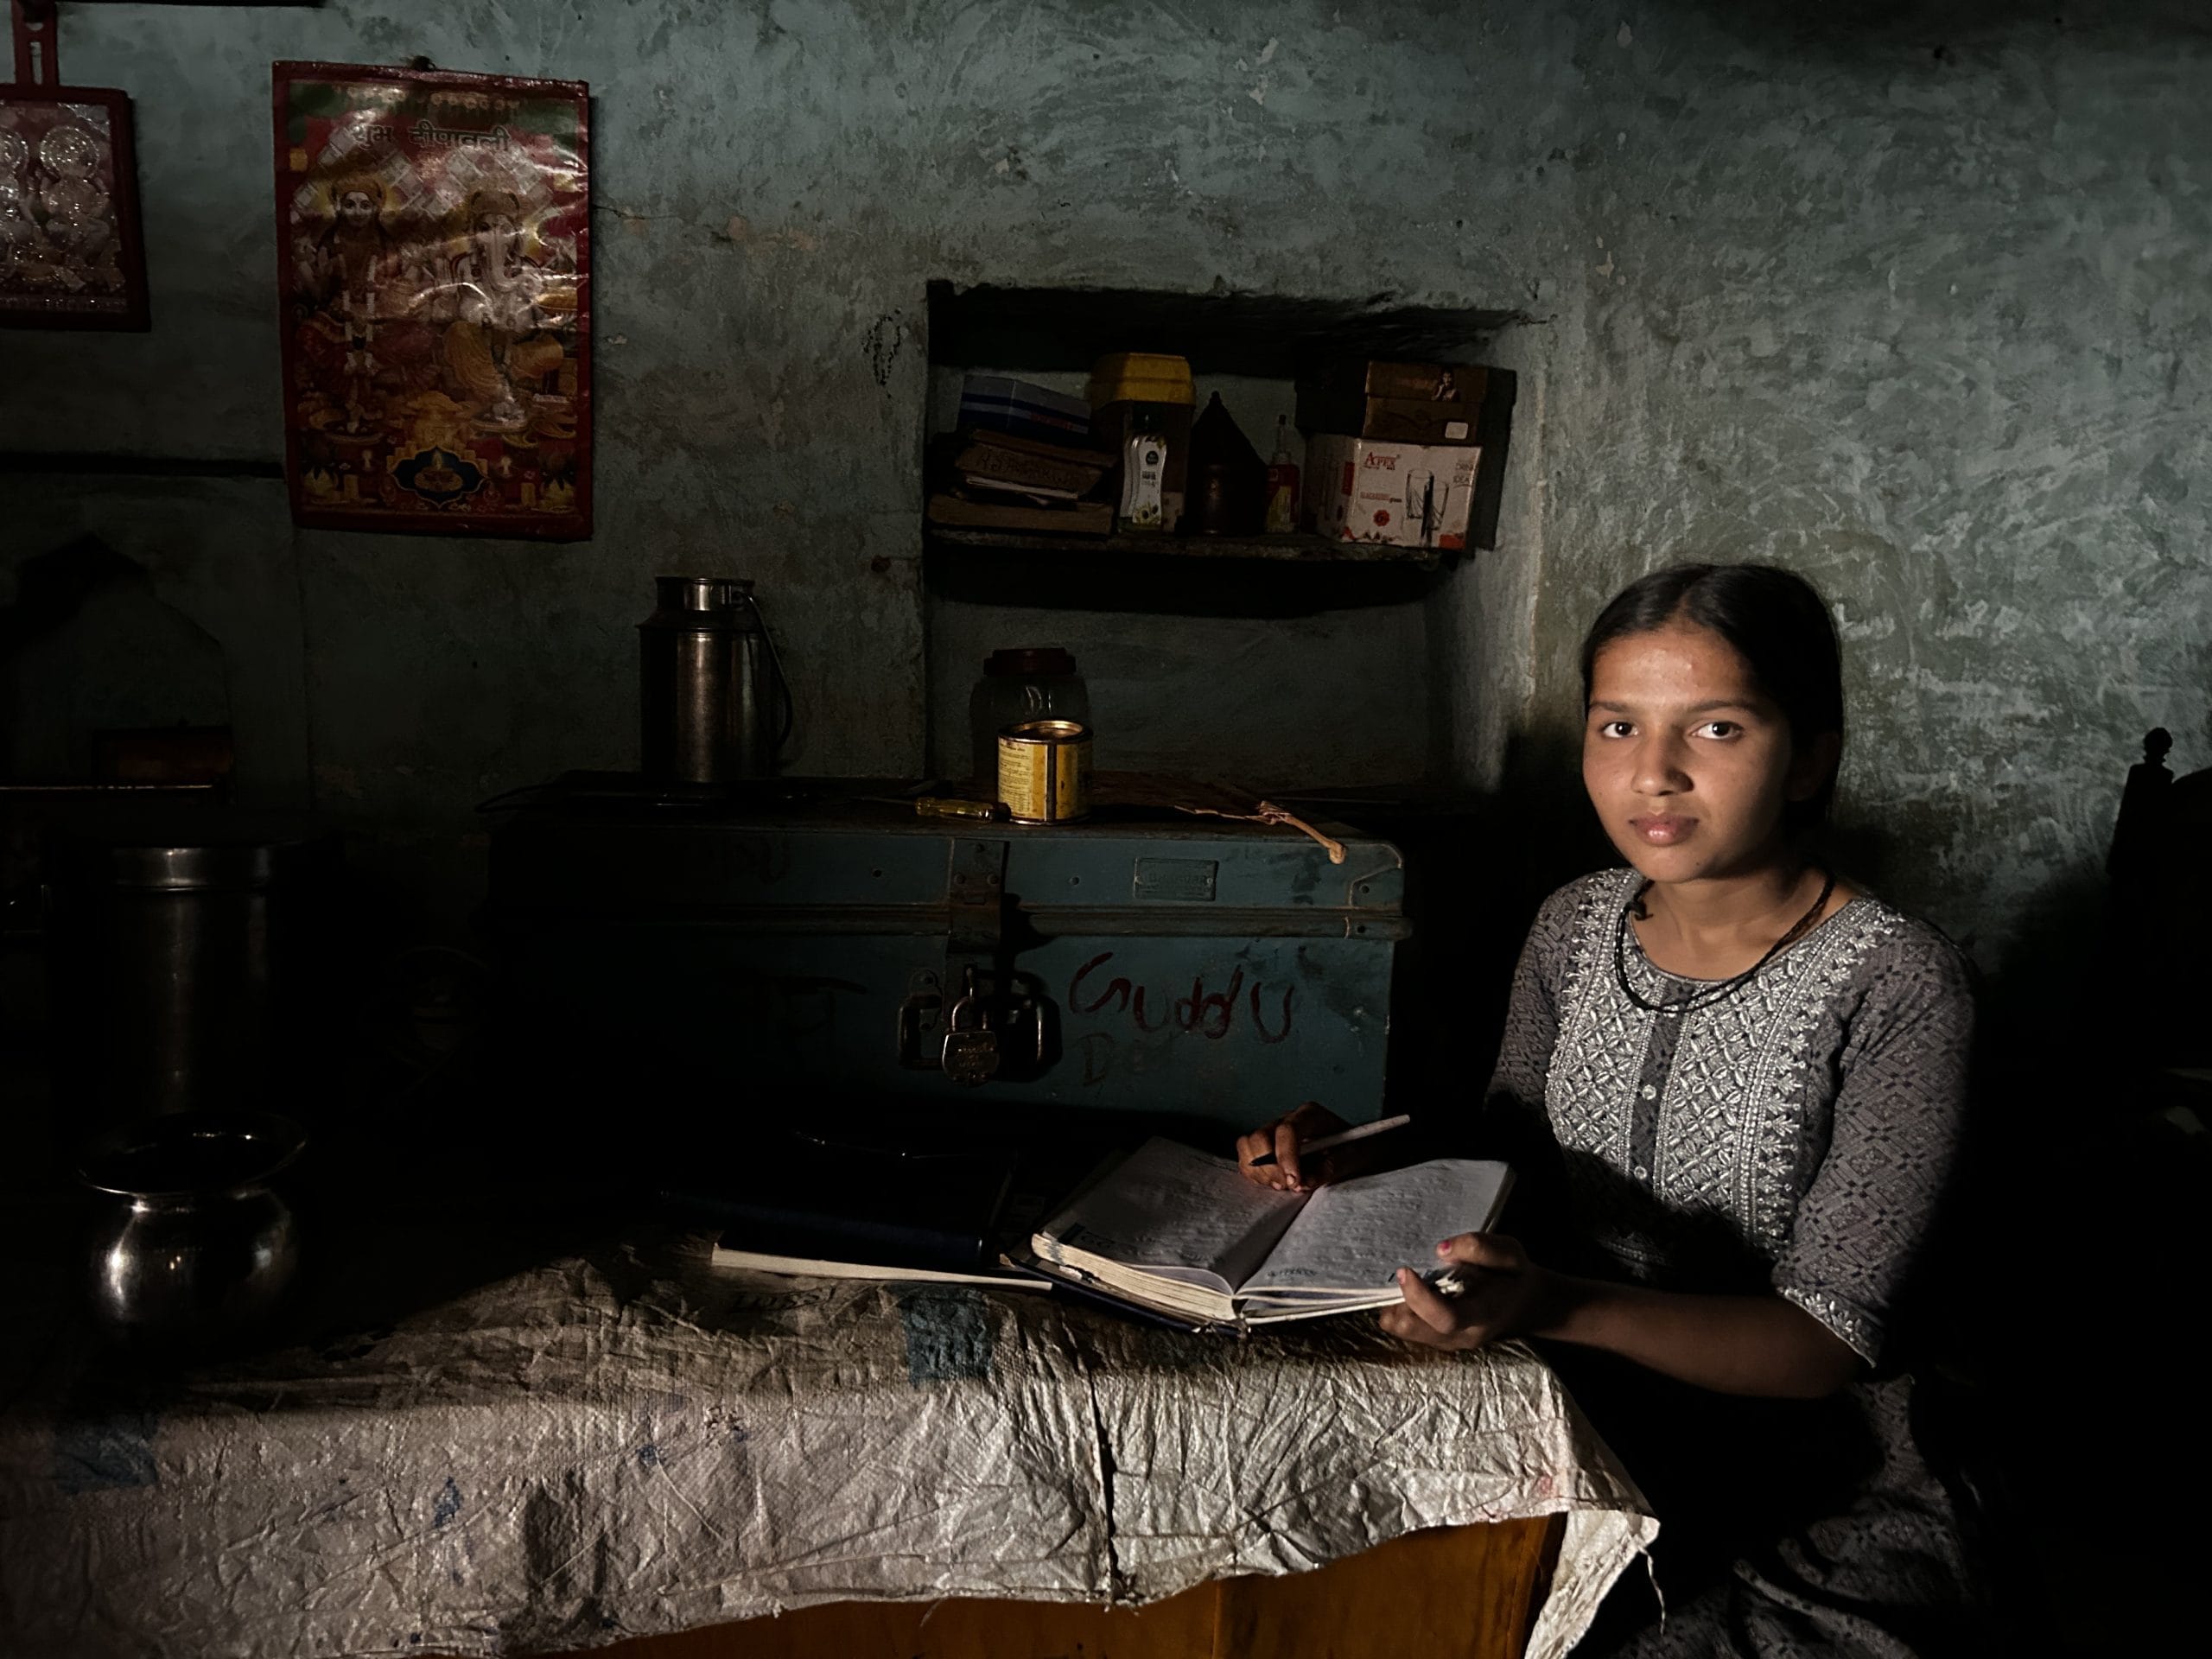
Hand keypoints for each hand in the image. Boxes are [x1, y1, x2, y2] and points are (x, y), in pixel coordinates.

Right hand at [1234, 1101, 1348, 1191]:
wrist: (1356, 1147)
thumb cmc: (1355, 1149)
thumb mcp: (1351, 1158)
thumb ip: (1329, 1169)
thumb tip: (1302, 1183)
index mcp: (1310, 1115)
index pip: (1287, 1130)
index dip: (1286, 1156)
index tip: (1294, 1180)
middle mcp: (1287, 1119)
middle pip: (1259, 1136)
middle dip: (1269, 1167)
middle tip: (1287, 1185)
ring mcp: (1273, 1131)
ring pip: (1247, 1145)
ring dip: (1259, 1171)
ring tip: (1281, 1185)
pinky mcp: (1266, 1146)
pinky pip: (1246, 1157)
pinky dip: (1254, 1173)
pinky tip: (1274, 1182)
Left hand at [1378, 1233, 1552, 1352]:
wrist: (1525, 1305)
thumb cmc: (1514, 1277)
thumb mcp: (1509, 1254)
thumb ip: (1479, 1248)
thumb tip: (1441, 1249)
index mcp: (1483, 1315)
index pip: (1445, 1317)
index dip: (1419, 1296)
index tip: (1405, 1270)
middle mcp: (1461, 1336)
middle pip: (1412, 1329)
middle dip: (1394, 1301)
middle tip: (1399, 1272)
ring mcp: (1447, 1342)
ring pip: (1403, 1330)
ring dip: (1394, 1305)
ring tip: (1406, 1279)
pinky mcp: (1436, 1340)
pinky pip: (1406, 1328)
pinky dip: (1399, 1309)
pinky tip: (1410, 1289)